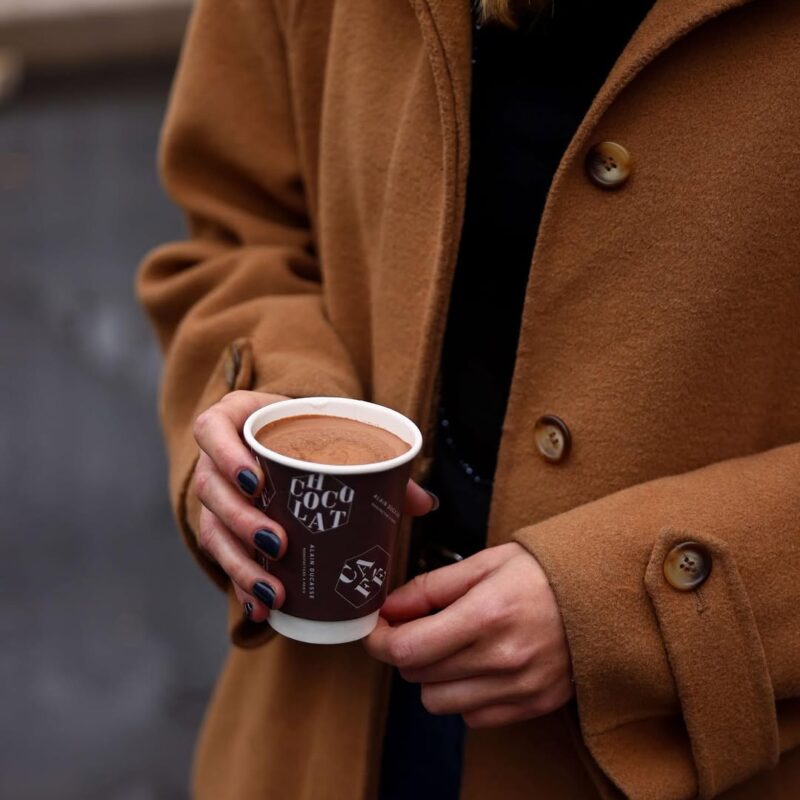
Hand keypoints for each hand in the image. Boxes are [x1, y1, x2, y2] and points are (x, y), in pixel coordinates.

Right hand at [191, 391, 436, 620]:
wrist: (287, 443)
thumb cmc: (308, 436)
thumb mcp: (334, 436)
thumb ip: (377, 462)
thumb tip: (425, 503)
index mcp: (236, 420)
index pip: (211, 429)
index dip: (226, 455)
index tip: (257, 481)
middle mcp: (215, 459)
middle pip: (211, 488)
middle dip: (242, 521)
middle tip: (280, 543)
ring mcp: (215, 497)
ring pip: (212, 530)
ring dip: (241, 564)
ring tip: (274, 592)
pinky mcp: (220, 529)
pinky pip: (221, 559)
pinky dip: (241, 584)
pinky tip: (261, 609)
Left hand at [364, 542, 572, 726]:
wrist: (605, 594)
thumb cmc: (542, 572)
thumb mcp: (486, 562)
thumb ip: (432, 587)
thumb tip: (389, 608)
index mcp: (487, 614)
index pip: (409, 649)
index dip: (380, 641)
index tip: (376, 630)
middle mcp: (502, 658)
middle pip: (419, 675)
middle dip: (408, 650)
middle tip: (420, 626)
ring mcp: (519, 687)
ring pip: (439, 702)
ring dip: (434, 676)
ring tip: (453, 646)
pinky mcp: (533, 705)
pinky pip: (473, 717)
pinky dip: (464, 695)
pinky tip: (479, 665)